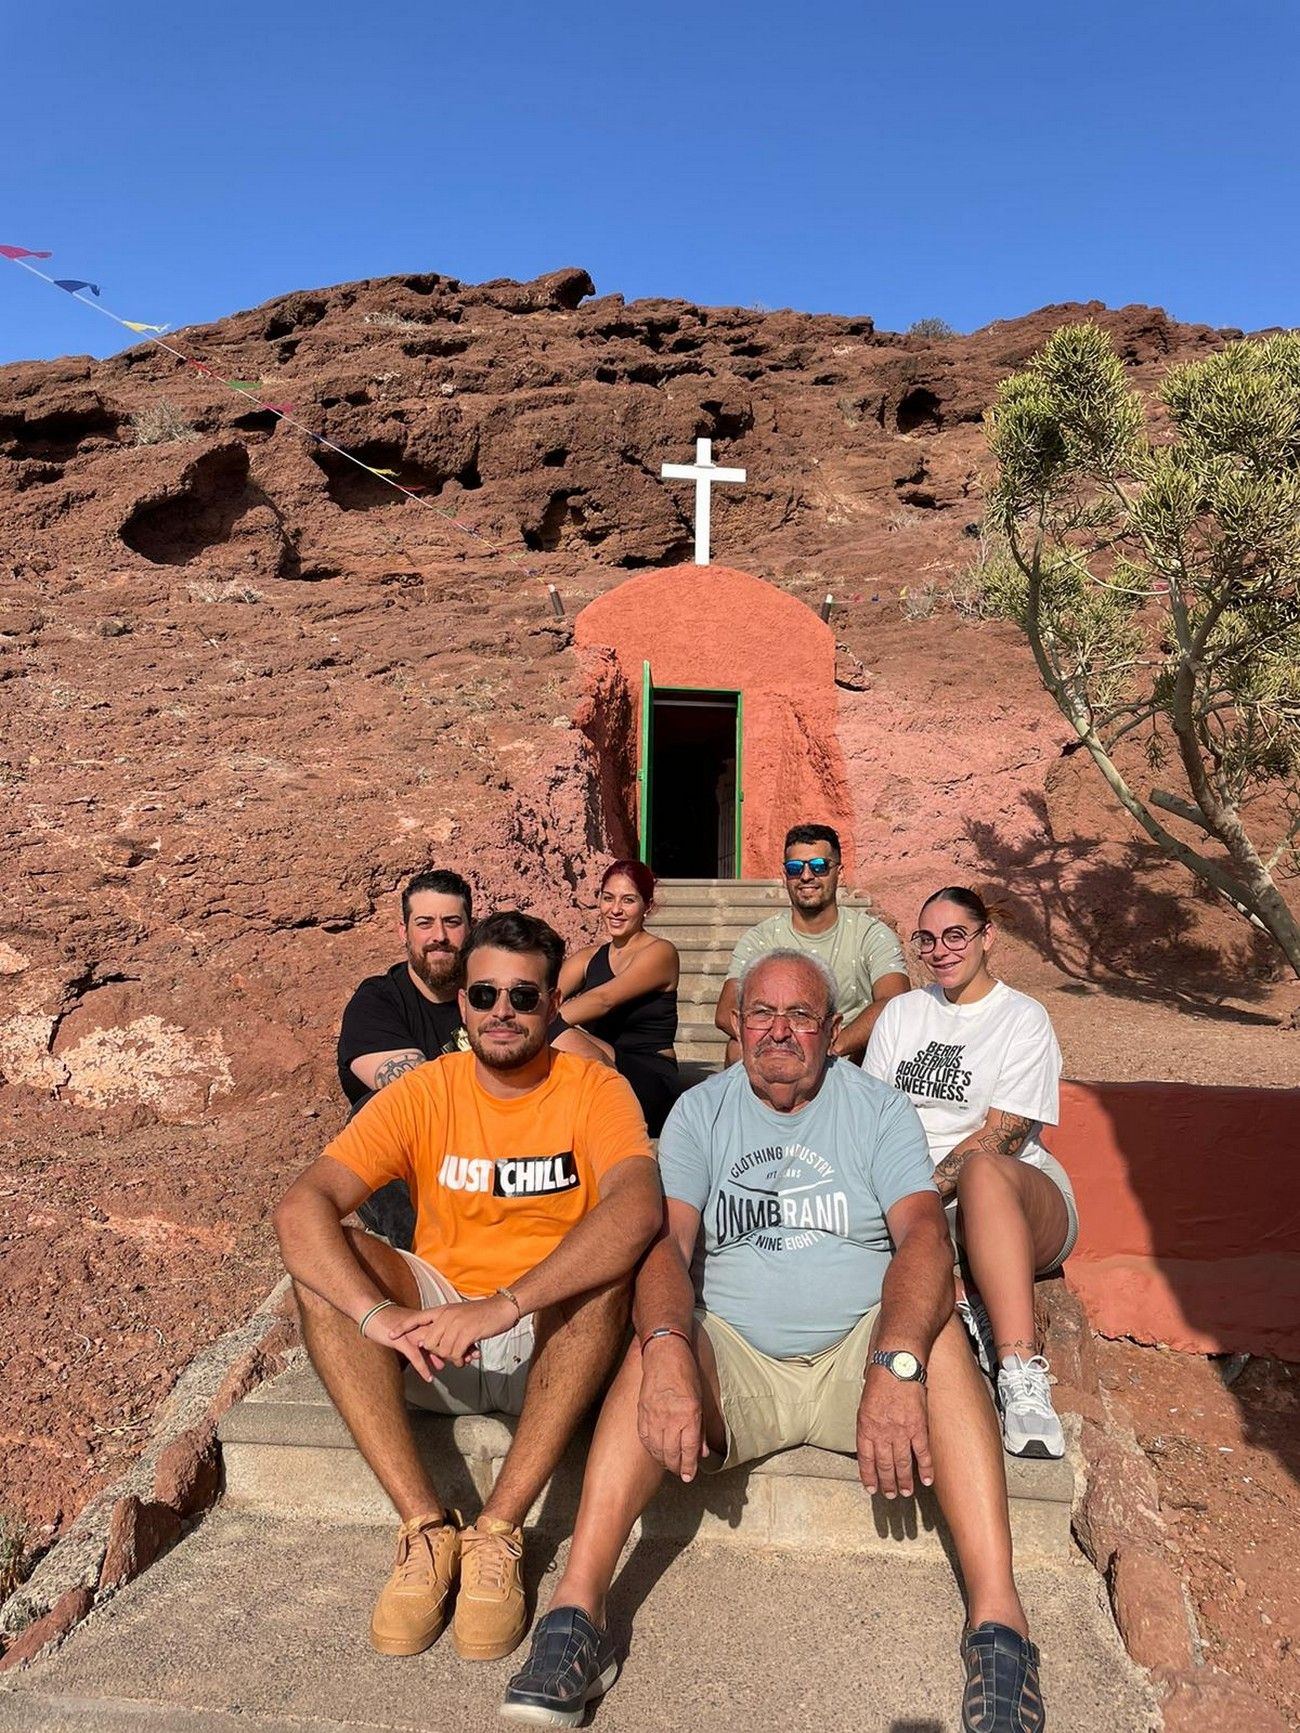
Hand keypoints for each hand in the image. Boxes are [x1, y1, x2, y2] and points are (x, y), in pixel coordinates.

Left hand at [380, 1294, 517, 1378]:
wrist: (502, 1308)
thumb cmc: (483, 1314)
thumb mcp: (459, 1315)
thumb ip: (444, 1326)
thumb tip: (429, 1343)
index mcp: (443, 1309)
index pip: (417, 1317)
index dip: (402, 1327)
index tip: (390, 1335)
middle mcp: (446, 1315)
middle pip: (429, 1342)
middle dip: (437, 1353)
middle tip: (451, 1356)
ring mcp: (456, 1323)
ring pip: (442, 1350)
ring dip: (452, 1359)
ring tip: (463, 1357)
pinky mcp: (467, 1332)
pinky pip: (455, 1354)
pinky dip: (460, 1360)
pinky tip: (468, 1357)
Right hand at [637, 1336, 707, 1482]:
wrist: (664, 1354)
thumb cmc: (686, 1374)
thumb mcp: (701, 1400)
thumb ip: (701, 1428)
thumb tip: (702, 1452)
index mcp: (689, 1415)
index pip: (689, 1450)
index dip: (690, 1467)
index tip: (690, 1477)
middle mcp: (671, 1418)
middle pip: (672, 1454)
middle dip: (677, 1468)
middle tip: (681, 1473)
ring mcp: (654, 1416)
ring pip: (657, 1449)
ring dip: (663, 1461)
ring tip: (669, 1464)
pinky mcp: (642, 1412)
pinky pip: (645, 1438)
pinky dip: (651, 1448)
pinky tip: (655, 1451)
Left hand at [856, 1368, 932, 1498]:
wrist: (898, 1363)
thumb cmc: (880, 1377)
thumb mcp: (865, 1400)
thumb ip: (868, 1422)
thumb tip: (871, 1438)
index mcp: (865, 1426)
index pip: (865, 1459)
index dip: (868, 1476)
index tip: (871, 1489)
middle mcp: (881, 1432)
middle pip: (884, 1465)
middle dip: (887, 1483)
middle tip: (890, 1495)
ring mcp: (901, 1431)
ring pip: (902, 1464)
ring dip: (904, 1481)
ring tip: (905, 1493)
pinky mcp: (918, 1427)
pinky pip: (922, 1453)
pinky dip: (926, 1469)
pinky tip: (927, 1481)